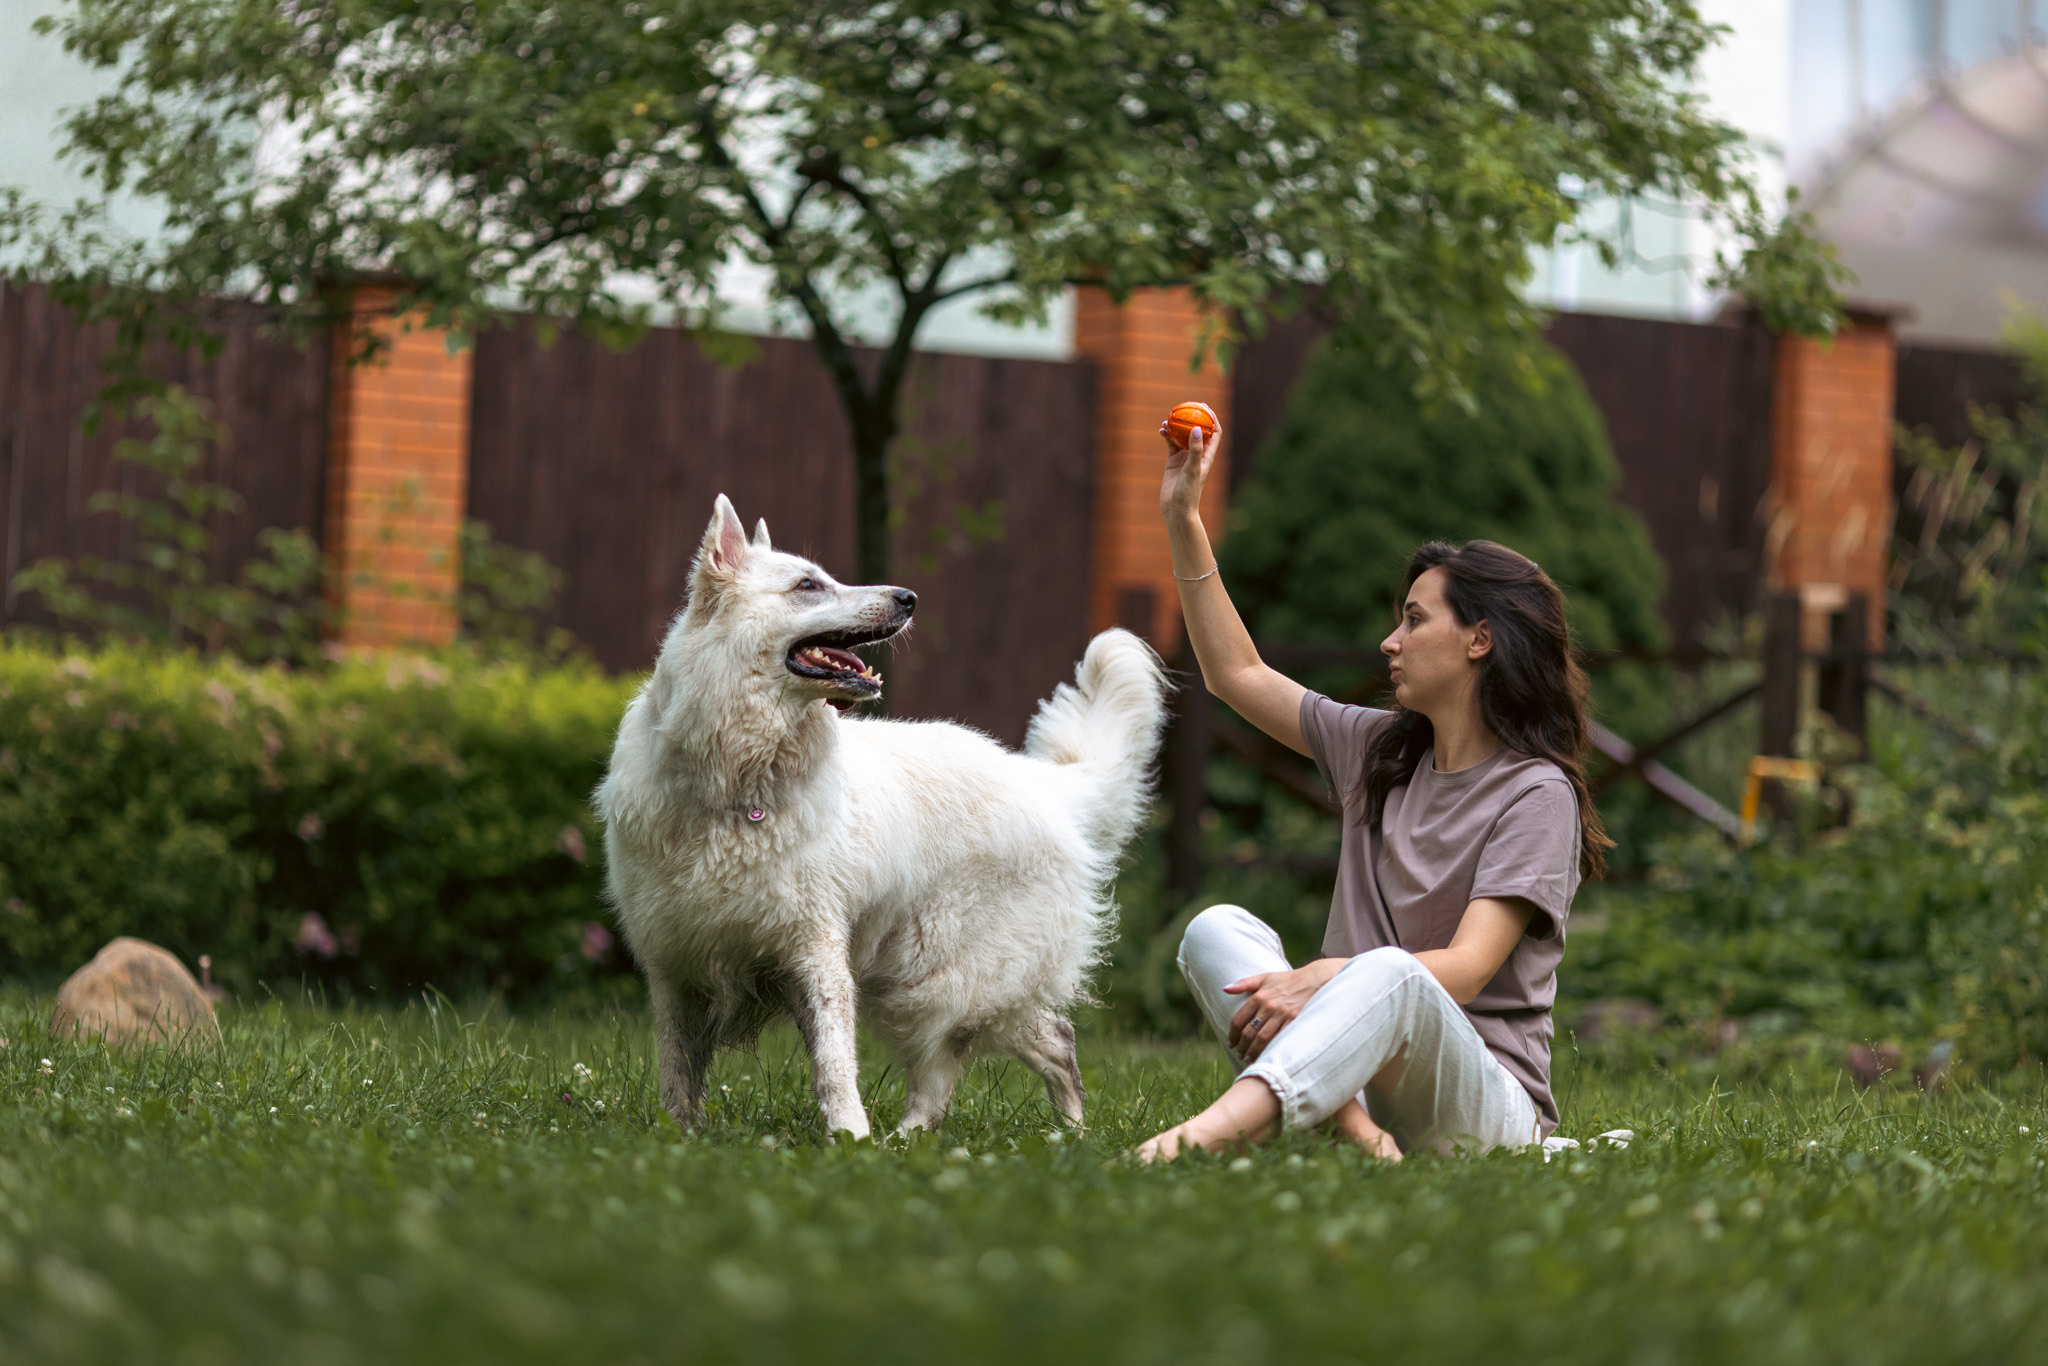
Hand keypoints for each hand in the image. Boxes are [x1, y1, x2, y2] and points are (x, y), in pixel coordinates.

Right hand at [1159, 415, 1220, 522]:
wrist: (1176, 509)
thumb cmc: (1188, 492)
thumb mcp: (1192, 469)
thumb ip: (1194, 449)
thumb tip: (1195, 429)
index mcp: (1207, 455)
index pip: (1215, 432)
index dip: (1212, 418)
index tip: (1204, 407)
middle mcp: (1197, 454)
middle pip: (1198, 430)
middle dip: (1194, 417)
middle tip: (1188, 404)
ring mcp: (1185, 457)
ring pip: (1182, 435)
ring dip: (1177, 426)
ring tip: (1169, 419)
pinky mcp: (1173, 461)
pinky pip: (1170, 443)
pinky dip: (1167, 435)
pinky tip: (1162, 430)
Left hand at [1225, 957, 1345, 1059]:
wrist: (1314, 980)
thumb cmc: (1288, 980)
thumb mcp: (1265, 977)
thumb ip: (1244, 983)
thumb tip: (1225, 988)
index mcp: (1259, 996)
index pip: (1238, 1020)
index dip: (1232, 1034)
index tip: (1231, 1042)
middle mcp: (1269, 1006)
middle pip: (1249, 1032)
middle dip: (1242, 1046)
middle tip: (1240, 1053)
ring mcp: (1282, 1015)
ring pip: (1262, 1038)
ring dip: (1253, 1051)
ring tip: (1249, 1058)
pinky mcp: (1295, 1021)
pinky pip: (1279, 1039)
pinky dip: (1271, 1049)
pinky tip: (1267, 1055)